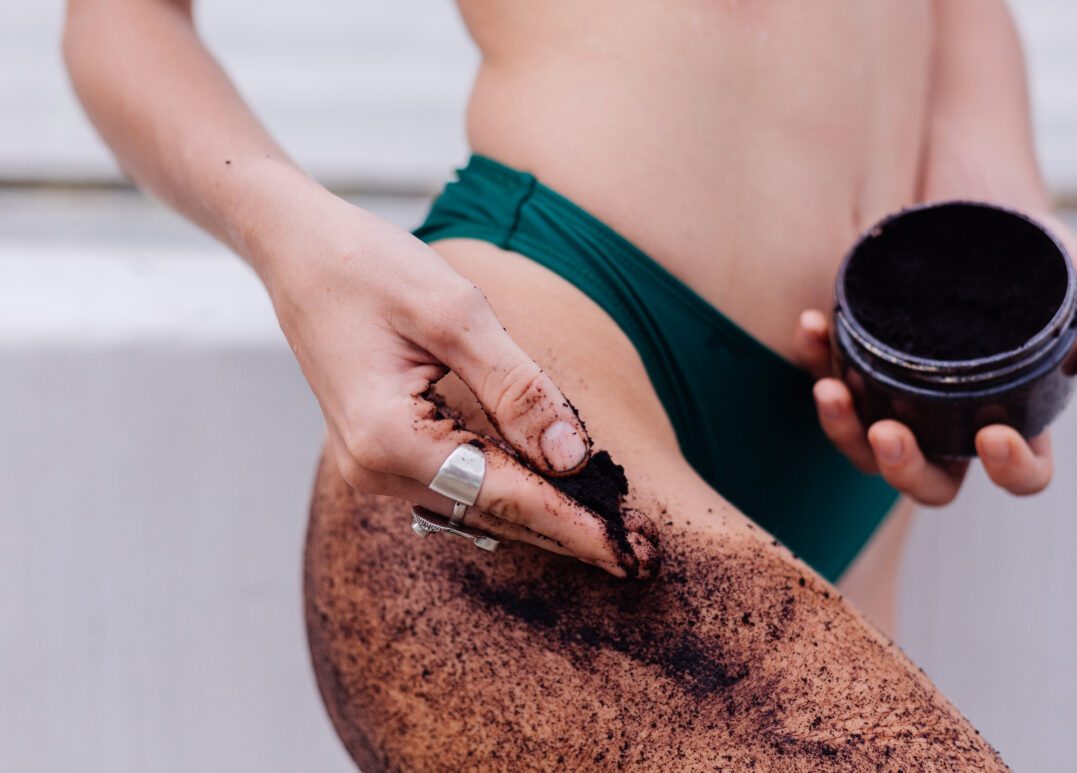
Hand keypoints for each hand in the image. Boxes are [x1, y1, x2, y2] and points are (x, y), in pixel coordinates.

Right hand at [254, 185, 657, 576]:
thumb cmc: (369, 267)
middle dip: (569, 533)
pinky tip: (555, 495)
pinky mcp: (381, 452)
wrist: (298, 250)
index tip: (633, 552)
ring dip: (543, 517)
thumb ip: (518, 388)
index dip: (575, 523)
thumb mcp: (455, 314)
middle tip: (641, 557)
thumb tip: (573, 456)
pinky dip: (510, 492)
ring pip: (476, 506)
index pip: (504, 496)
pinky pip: (457, 485)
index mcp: (389, 438)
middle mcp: (375, 468)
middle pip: (492, 514)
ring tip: (612, 533)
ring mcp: (373, 466)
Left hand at [794, 216, 1076, 504]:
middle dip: (904, 469)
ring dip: (841, 428)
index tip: (994, 435)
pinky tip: (812, 324)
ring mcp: (896, 393)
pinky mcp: (854, 356)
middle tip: (890, 432)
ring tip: (832, 389)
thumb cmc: (1033, 253)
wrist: (975, 202)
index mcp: (1010, 415)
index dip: (1010, 471)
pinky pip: (825, 372)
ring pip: (862, 446)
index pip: (1019, 473)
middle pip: (927, 480)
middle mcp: (947, 418)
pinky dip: (813, 356)